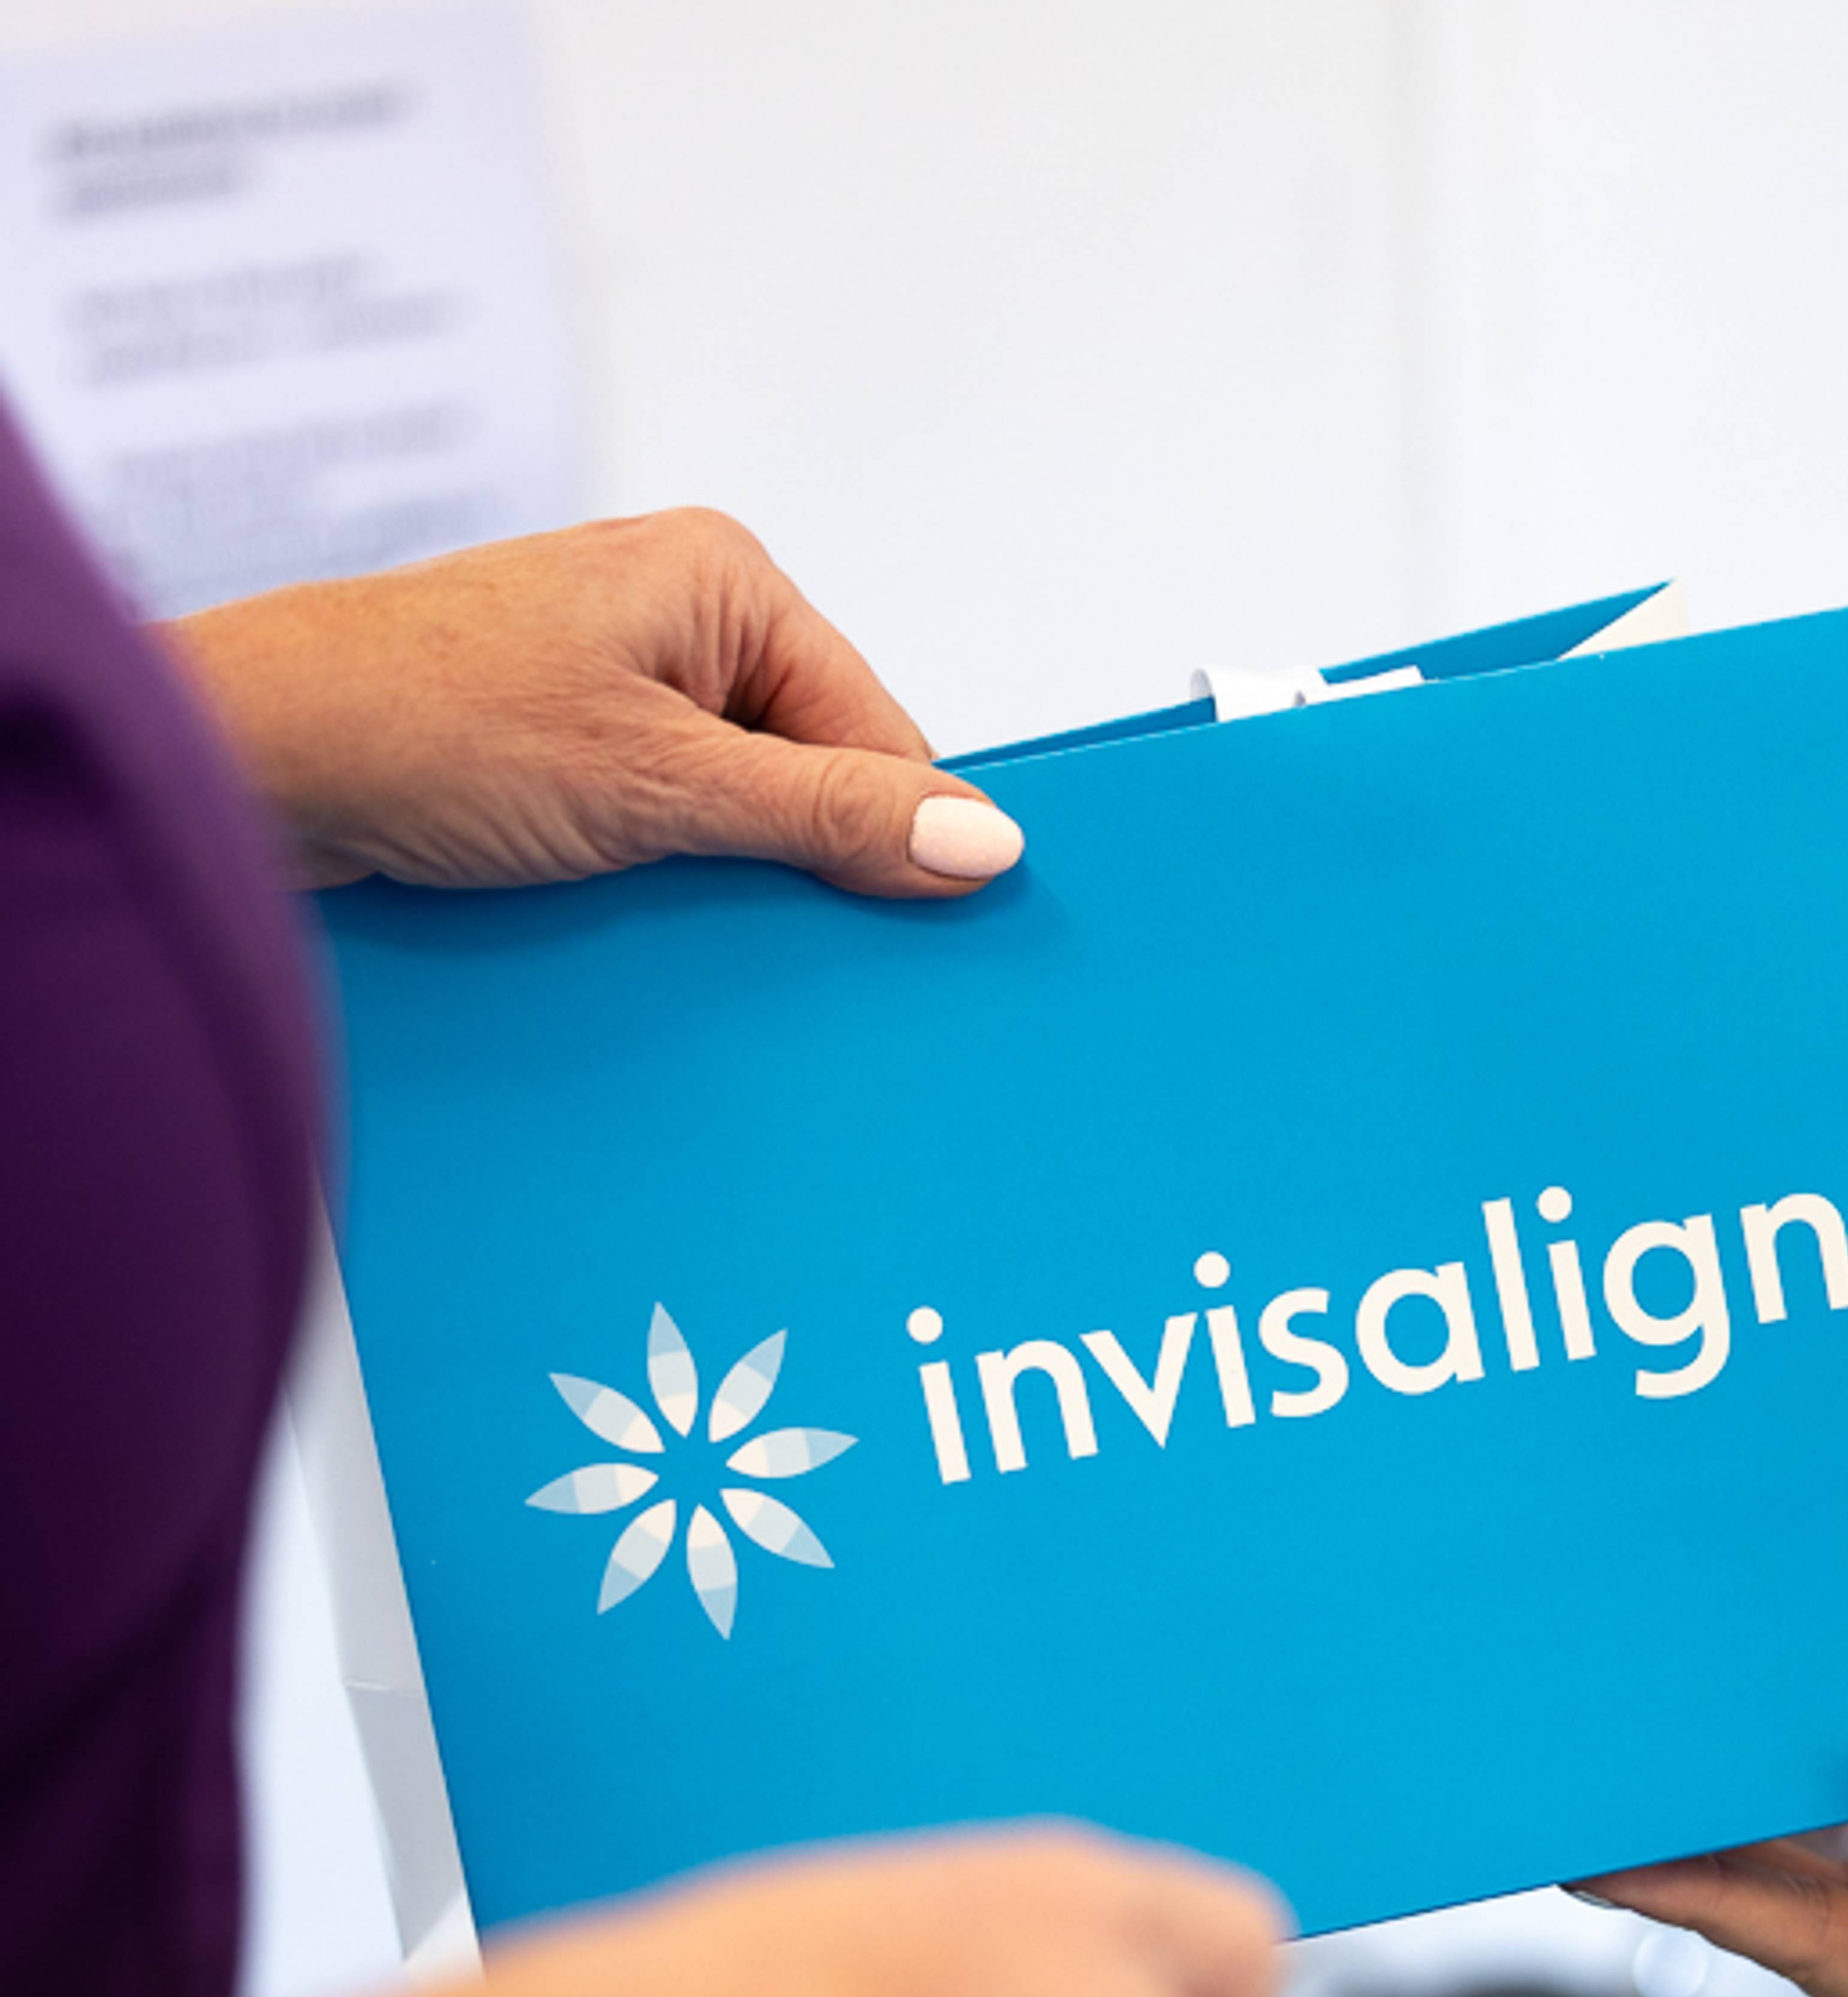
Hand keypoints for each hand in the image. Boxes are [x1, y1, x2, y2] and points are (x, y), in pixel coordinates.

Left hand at [162, 507, 1023, 899]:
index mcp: (725, 581)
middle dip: (807, 868)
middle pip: (810, 773)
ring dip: (726, 891)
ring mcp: (617, 683)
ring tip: (697, 938)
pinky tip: (645, 932)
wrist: (257, 757)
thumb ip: (827, 818)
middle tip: (802, 955)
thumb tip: (981, 843)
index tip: (925, 936)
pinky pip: (661, 830)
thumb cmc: (426, 720)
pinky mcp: (564, 748)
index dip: (901, 838)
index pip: (878, 730)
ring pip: (735, 814)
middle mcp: (677, 617)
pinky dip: (663, 889)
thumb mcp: (661, 785)